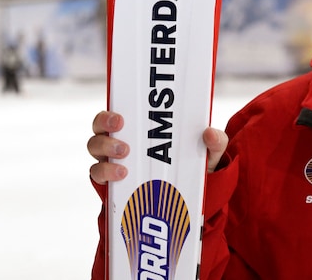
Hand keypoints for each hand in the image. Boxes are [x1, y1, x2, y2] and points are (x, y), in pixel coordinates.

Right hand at [88, 112, 229, 183]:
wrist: (189, 198)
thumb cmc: (193, 165)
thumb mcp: (208, 153)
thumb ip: (215, 143)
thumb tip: (210, 133)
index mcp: (140, 126)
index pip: (114, 113)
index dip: (109, 114)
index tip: (121, 118)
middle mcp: (121, 140)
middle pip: (98, 130)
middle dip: (105, 133)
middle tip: (125, 145)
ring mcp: (113, 161)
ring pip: (95, 153)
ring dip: (106, 157)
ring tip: (125, 166)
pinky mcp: (112, 183)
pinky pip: (98, 177)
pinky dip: (106, 176)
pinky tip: (122, 179)